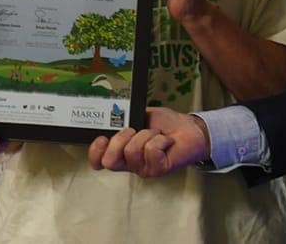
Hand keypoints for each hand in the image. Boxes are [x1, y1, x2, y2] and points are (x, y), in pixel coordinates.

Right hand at [87, 107, 208, 175]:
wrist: (190, 129)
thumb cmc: (166, 124)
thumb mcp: (140, 117)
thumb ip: (125, 119)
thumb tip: (114, 115)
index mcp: (121, 150)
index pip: (99, 161)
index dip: (95, 152)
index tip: (103, 138)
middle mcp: (130, 162)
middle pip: (109, 162)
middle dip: (119, 140)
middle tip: (133, 131)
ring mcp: (143, 168)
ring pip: (131, 151)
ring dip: (146, 135)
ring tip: (156, 134)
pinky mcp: (158, 169)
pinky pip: (151, 151)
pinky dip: (159, 140)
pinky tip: (166, 141)